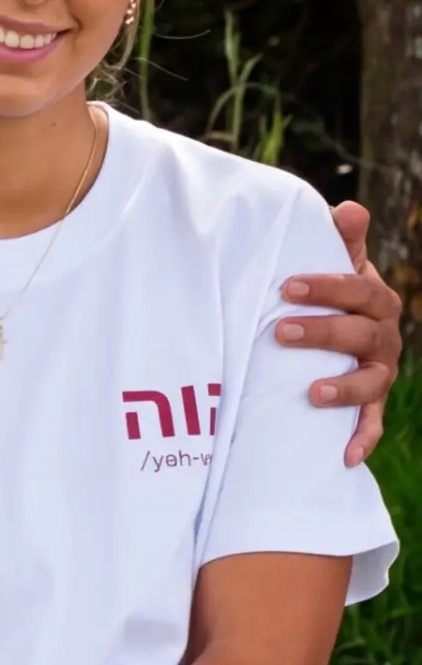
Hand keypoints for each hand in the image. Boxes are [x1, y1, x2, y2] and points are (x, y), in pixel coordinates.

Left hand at [277, 201, 403, 464]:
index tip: (286, 287)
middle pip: (361, 334)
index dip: (326, 287)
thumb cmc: (331, 292)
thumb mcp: (337, 263)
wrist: (344, 333)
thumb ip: (342, 240)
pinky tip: (345, 455)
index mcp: (376, 299)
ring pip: (370, 382)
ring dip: (343, 388)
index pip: (358, 289)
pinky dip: (361, 439)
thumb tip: (350, 208)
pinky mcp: (371, 403)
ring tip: (312, 391)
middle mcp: (384, 337)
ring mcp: (379, 372)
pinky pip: (371, 424)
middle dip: (323, 333)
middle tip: (280, 331)